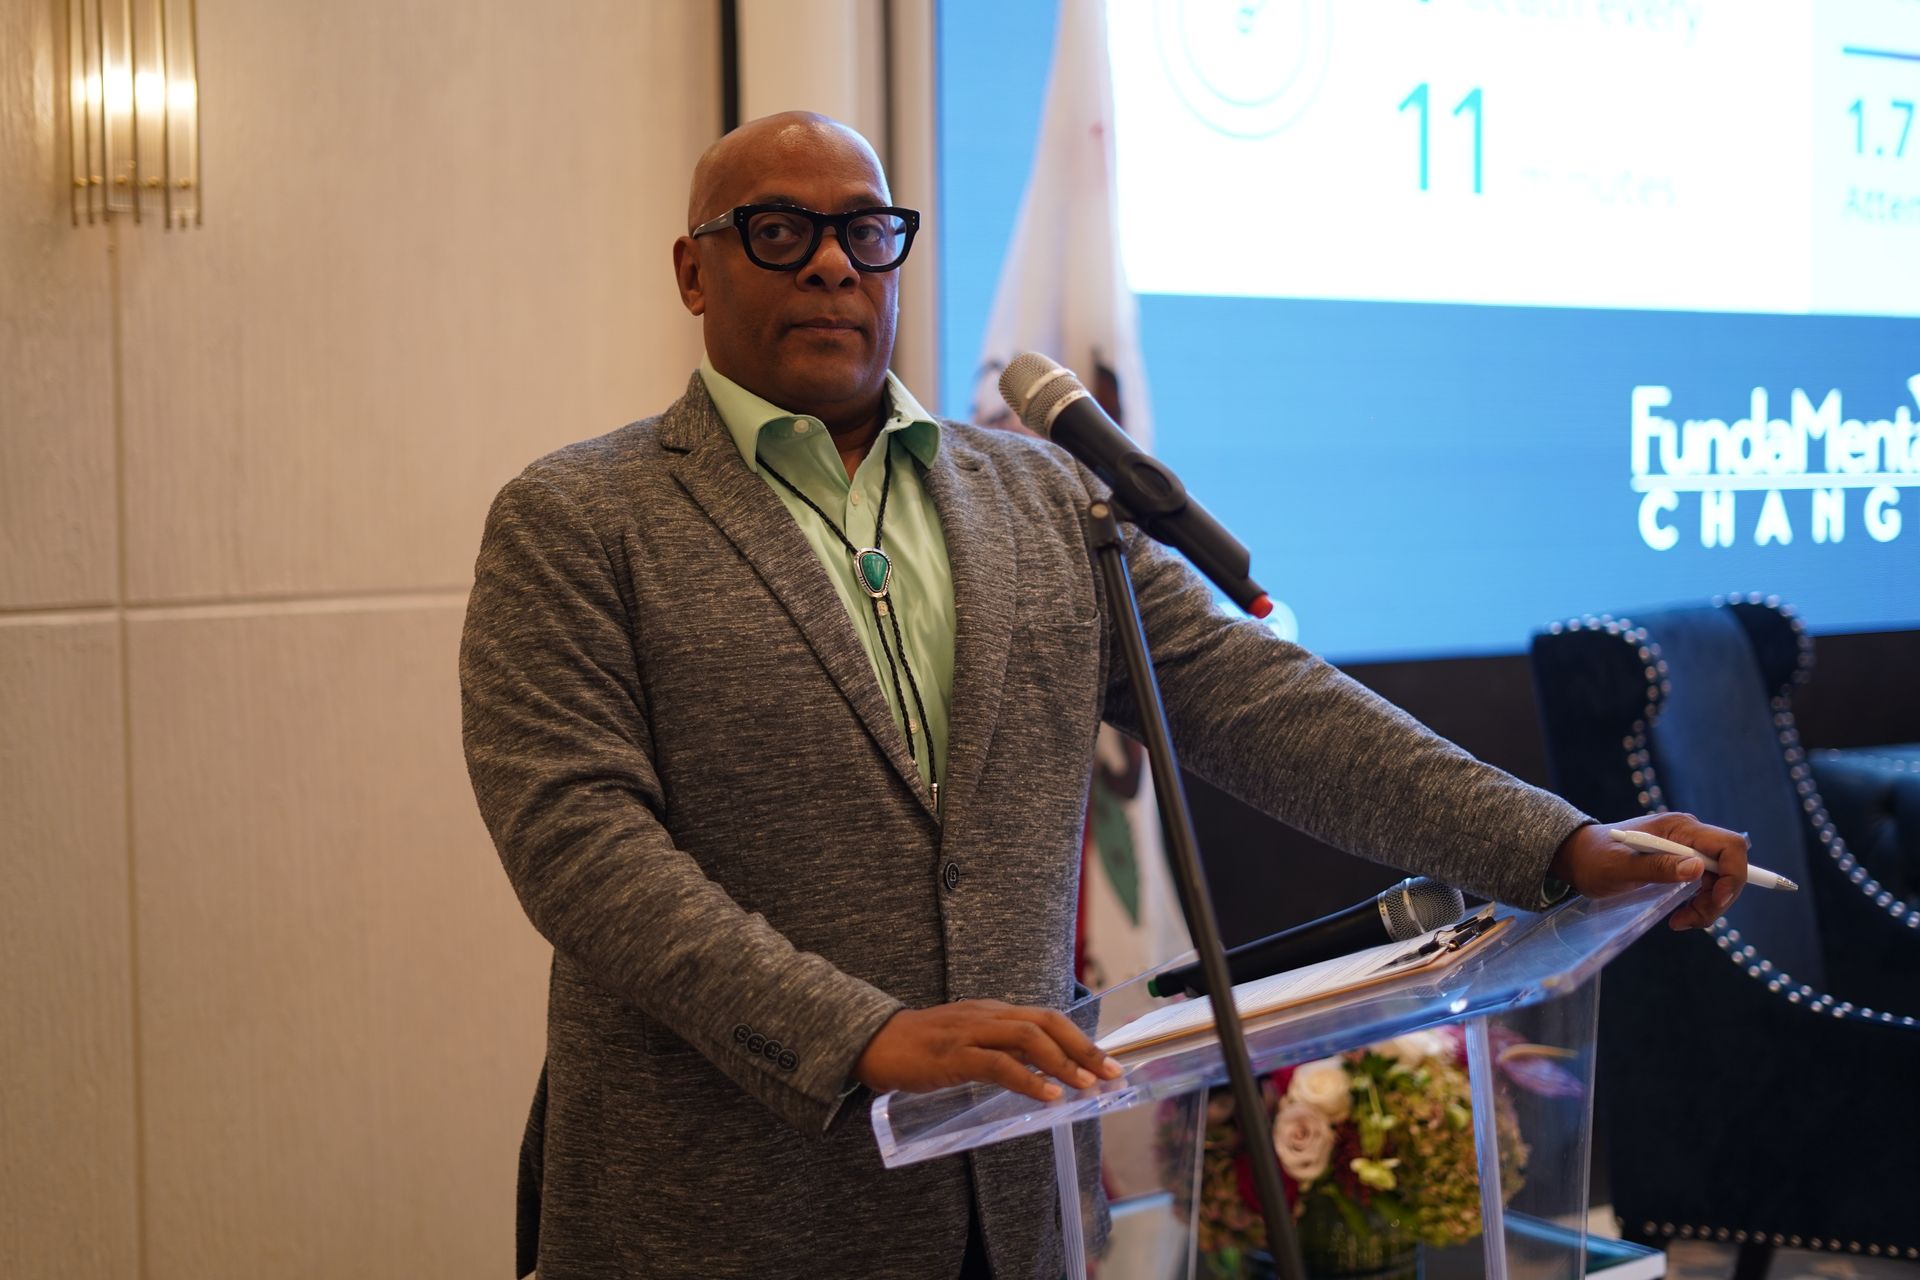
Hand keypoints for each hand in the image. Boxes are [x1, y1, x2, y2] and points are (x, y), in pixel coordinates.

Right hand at [852, 999, 1124, 1101]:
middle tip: (1111, 1074)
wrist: (874, 1041)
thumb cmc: (923, 1046)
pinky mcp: (953, 1054)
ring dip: (1063, 1063)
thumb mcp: (969, 1040)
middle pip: (1047, 1023)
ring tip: (1086, 1086)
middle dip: (1084, 1049)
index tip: (1108, 1062)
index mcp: (994, 1012)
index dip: (1081, 1039)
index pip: (1048, 1018)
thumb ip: (1001, 1050)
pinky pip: (998, 1063)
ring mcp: (971, 1032)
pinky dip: (1027, 1079)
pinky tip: (1046, 1095)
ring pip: (1028, 1038)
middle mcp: (988, 1015)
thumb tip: (1041, 1072)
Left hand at [1548, 813, 1749, 930]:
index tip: (1715, 901)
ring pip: (1720, 880)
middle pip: (1729, 866)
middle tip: (1692, 920)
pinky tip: (1680, 917)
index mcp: (1678, 828)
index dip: (1733, 874)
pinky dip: (1699, 905)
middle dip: (1719, 897)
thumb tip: (1696, 868)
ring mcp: (1687, 849)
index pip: (1729, 845)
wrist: (1579, 858)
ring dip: (1709, 906)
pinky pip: (1706, 886)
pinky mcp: (1683, 863)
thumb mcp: (1620, 867)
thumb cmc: (1594, 859)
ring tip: (1682, 922)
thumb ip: (1656, 866)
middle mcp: (1689, 835)